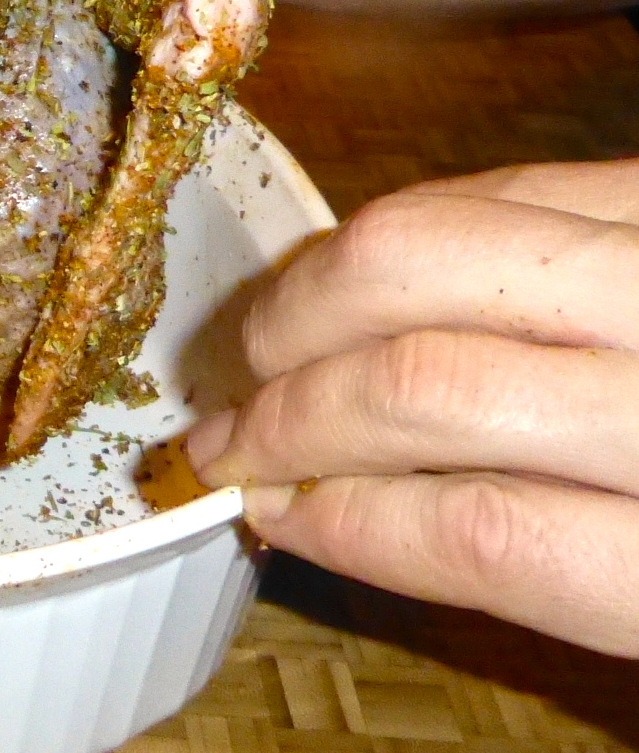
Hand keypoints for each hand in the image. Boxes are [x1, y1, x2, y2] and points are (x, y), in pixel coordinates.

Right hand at [185, 160, 638, 656]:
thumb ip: (527, 566)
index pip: (485, 527)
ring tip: (262, 348)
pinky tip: (354, 281)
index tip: (258, 515)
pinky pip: (490, 186)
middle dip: (292, 412)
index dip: (342, 523)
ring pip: (432, 248)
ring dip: (309, 304)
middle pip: (431, 378)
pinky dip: (390, 236)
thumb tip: (321, 513)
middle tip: (225, 440)